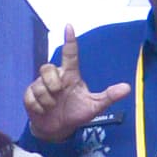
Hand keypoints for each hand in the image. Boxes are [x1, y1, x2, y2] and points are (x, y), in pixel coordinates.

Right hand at [24, 21, 132, 143]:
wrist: (58, 130)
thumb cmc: (76, 113)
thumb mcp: (94, 106)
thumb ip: (109, 96)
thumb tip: (127, 88)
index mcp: (70, 75)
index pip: (70, 54)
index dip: (69, 40)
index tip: (69, 26)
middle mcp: (55, 77)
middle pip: (47, 68)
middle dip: (52, 83)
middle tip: (58, 94)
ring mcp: (40, 86)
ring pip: (39, 85)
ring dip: (47, 100)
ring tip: (53, 106)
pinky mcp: (29, 96)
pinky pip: (31, 97)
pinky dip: (39, 107)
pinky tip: (44, 111)